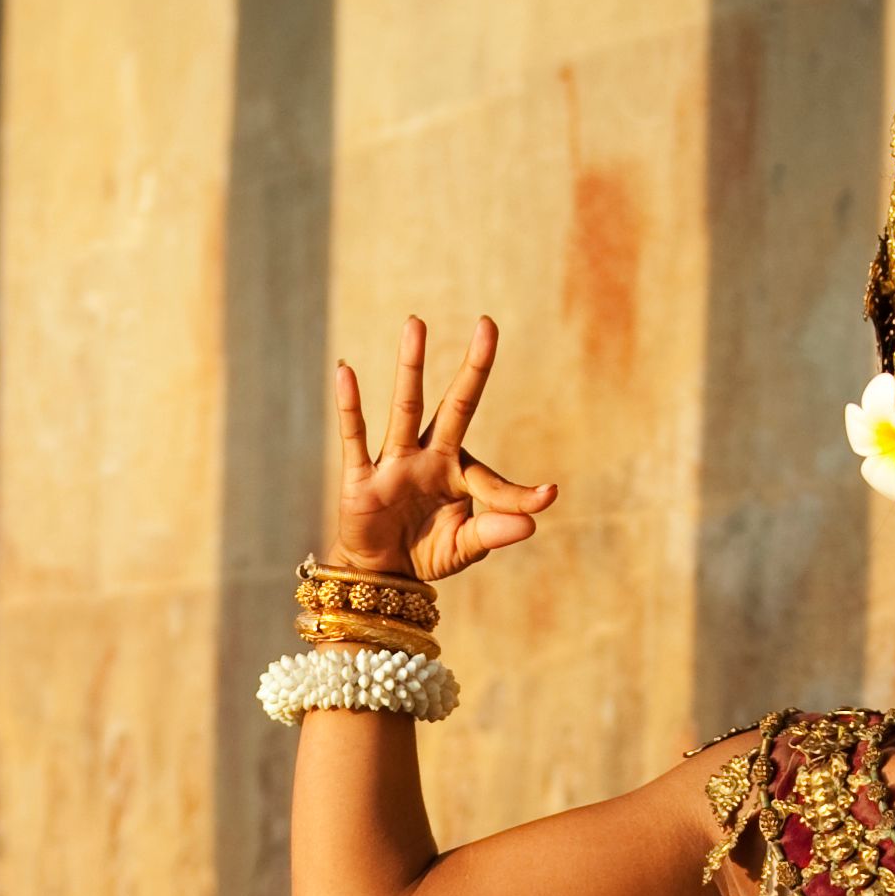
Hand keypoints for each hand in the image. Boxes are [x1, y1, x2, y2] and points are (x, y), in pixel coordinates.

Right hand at [323, 314, 561, 582]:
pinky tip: (346, 373)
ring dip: (411, 366)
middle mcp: (430, 457)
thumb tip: (532, 524)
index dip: (519, 495)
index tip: (548, 497)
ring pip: (406, 408)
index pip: (492, 480)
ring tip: (416, 323)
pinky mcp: (361, 479)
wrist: (381, 572)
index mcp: (459, 474)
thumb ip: (493, 532)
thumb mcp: (465, 547)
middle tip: (488, 325)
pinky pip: (355, 437)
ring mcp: (395, 463)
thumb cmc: (427, 552)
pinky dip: (350, 406)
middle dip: (473, 369)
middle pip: (456, 407)